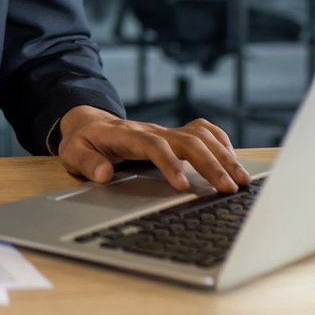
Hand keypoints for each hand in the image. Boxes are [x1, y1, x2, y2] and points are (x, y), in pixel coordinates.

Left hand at [55, 106, 249, 193]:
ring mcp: (167, 130)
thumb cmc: (84, 141)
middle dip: (211, 165)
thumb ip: (87, 162)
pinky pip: (204, 131)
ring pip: (202, 137)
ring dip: (223, 156)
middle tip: (228, 189)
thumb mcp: (73, 152)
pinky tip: (233, 161)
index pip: (155, 146)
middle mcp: (154, 130)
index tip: (183, 186)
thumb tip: (105, 173)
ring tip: (242, 181)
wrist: (90, 124)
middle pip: (188, 141)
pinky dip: (221, 143)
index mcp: (128, 136)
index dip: (170, 164)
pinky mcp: (176, 134)